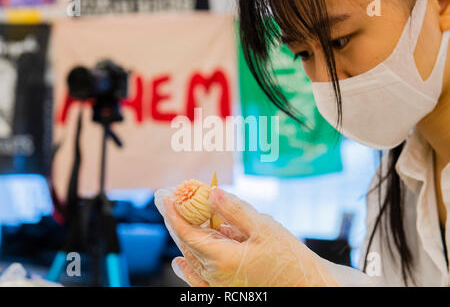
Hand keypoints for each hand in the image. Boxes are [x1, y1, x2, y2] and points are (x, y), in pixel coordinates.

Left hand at [155, 187, 338, 286]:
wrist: (306, 286)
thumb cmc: (289, 258)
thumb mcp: (263, 228)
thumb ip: (234, 210)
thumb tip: (210, 192)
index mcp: (222, 259)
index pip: (188, 233)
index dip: (175, 214)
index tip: (166, 197)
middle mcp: (215, 276)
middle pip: (187, 244)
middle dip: (177, 220)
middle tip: (169, 200)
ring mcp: (219, 286)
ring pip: (193, 259)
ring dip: (184, 237)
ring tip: (178, 217)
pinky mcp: (227, 290)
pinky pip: (199, 280)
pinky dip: (188, 268)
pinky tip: (180, 262)